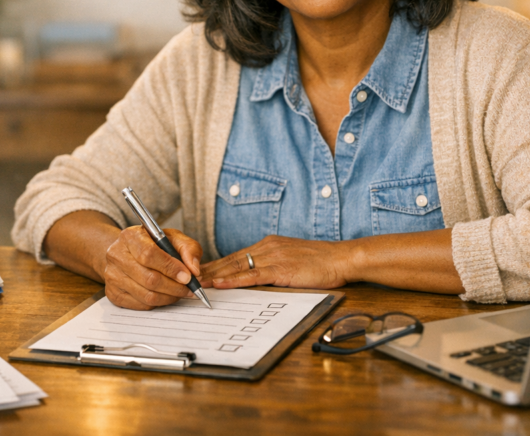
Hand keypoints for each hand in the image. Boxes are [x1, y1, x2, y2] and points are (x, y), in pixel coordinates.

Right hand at [102, 226, 202, 309]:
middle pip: (149, 279)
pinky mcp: (113, 294)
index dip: (171, 268)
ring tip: (180, 292)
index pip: (149, 255)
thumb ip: (188, 248)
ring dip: (169, 297)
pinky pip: (141, 305)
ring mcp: (112, 276)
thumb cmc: (152, 245)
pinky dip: (158, 303)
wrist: (127, 253)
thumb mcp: (172, 238)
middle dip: (174, 287)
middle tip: (189, 289)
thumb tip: (194, 270)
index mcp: (130, 237)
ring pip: (147, 295)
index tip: (188, 277)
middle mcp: (117, 255)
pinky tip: (166, 295)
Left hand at [200, 235, 350, 289]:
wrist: (341, 258)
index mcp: (268, 245)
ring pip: (236, 266)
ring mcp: (272, 257)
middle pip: (231, 260)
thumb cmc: (320, 262)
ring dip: (215, 276)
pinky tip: (220, 285)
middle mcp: (266, 247)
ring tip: (196, 283)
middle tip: (189, 278)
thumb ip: (273, 265)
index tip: (200, 272)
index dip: (216, 265)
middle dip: (209, 270)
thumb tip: (256, 277)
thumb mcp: (292, 259)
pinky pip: (251, 275)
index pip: (236, 256)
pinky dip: (233, 280)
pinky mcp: (280, 269)